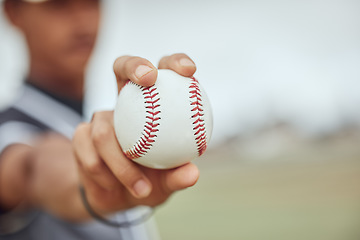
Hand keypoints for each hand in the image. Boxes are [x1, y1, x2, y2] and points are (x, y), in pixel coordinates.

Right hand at [73, 54, 199, 215]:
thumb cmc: (149, 182)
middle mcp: (126, 103)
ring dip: (122, 164)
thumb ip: (177, 177)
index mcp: (153, 105)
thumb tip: (192, 173)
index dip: (175, 61)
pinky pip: (88, 151)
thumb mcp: (167, 183)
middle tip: (148, 79)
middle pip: (122, 67)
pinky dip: (104, 173)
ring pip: (104, 129)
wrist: (116, 197)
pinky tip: (113, 187)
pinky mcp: (81, 134)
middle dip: (133, 65)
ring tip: (141, 188)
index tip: (189, 72)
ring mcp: (102, 117)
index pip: (165, 72)